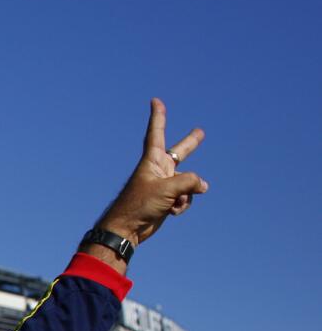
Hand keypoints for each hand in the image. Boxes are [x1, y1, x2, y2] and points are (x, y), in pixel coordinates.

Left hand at [96, 99, 207, 247]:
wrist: (127, 229)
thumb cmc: (140, 204)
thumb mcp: (168, 189)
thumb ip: (190, 182)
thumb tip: (203, 186)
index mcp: (152, 160)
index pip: (156, 133)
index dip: (158, 117)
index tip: (155, 101)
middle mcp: (159, 169)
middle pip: (180, 153)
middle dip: (191, 144)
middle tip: (201, 132)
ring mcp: (164, 185)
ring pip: (189, 183)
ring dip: (186, 194)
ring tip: (173, 202)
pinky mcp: (167, 200)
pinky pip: (185, 198)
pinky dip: (182, 205)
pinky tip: (172, 212)